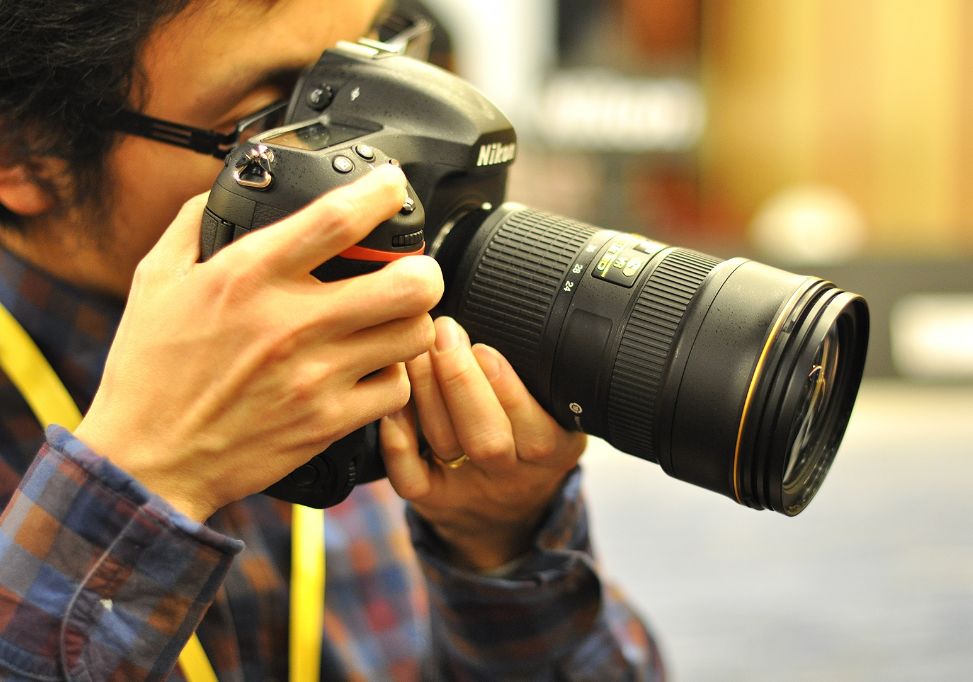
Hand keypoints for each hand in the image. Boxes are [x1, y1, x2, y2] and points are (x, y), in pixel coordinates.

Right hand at [75, 165, 442, 520]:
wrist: (148, 459)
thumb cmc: (150, 371)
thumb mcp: (156, 280)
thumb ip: (194, 225)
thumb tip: (224, 189)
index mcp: (249, 277)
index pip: (336, 220)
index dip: (380, 193)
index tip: (391, 185)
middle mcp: (291, 323)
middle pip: (408, 283)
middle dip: (423, 269)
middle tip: (413, 270)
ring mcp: (316, 376)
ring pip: (413, 335)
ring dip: (412, 322)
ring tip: (394, 320)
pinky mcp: (328, 422)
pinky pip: (396, 389)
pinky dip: (393, 376)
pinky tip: (373, 368)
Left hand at [380, 316, 586, 570]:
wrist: (502, 512)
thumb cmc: (527, 438)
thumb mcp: (556, 411)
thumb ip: (540, 374)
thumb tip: (505, 305)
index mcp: (554, 449)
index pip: (538, 429)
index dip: (508, 389)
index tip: (484, 347)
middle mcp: (513, 473)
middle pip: (488, 439)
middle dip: (461, 381)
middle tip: (443, 331)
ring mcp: (469, 488)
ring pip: (448, 446)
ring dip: (426, 391)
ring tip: (415, 347)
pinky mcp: (432, 498)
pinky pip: (410, 478)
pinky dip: (397, 439)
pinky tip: (391, 399)